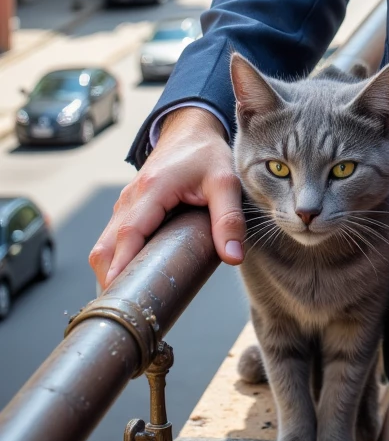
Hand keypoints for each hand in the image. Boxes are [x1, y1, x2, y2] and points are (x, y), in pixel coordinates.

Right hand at [90, 107, 244, 289]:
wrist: (192, 128)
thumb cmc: (207, 153)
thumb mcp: (226, 181)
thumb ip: (229, 218)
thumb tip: (233, 257)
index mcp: (152, 189)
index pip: (128, 235)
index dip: (121, 267)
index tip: (121, 297)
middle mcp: (131, 197)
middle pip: (105, 247)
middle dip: (110, 279)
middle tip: (126, 311)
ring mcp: (125, 203)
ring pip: (104, 245)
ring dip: (110, 272)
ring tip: (129, 302)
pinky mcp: (127, 208)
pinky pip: (111, 239)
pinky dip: (114, 261)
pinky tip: (131, 280)